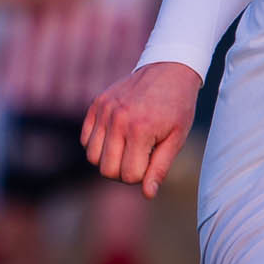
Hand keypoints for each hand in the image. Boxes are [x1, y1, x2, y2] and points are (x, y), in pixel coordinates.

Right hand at [81, 61, 201, 197]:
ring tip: (128, 149)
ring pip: (92, 157)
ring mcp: (104, 110)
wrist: (169, 69)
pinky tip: (117, 137)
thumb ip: (160, 167)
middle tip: (141, 158)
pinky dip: (98, 144)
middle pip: (107, 170)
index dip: (142, 176)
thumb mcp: (177, 138)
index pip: (129, 176)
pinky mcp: (96, 104)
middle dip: (124, 172)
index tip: (153, 161)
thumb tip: (148, 194)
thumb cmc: (178, 106)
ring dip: (109, 160)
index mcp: (139, 130)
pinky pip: (86, 139)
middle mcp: (117, 120)